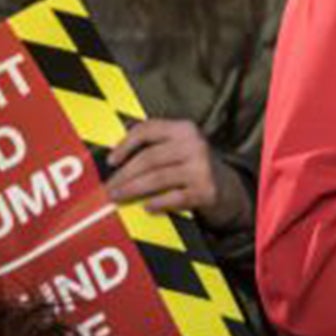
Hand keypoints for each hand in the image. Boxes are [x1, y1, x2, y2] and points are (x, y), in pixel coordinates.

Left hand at [107, 119, 245, 226]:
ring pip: (156, 178)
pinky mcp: (206, 190)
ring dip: (131, 190)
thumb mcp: (179, 146)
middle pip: (149, 158)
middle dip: (123, 175)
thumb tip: (114, 155)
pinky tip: (146, 207)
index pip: (148, 129)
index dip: (125, 144)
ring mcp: (202, 168)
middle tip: (108, 187)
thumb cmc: (192, 166)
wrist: (227, 187)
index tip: (110, 161)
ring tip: (117, 197)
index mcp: (185, 129)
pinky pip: (173, 198)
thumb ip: (154, 144)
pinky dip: (157, 203)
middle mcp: (195, 144)